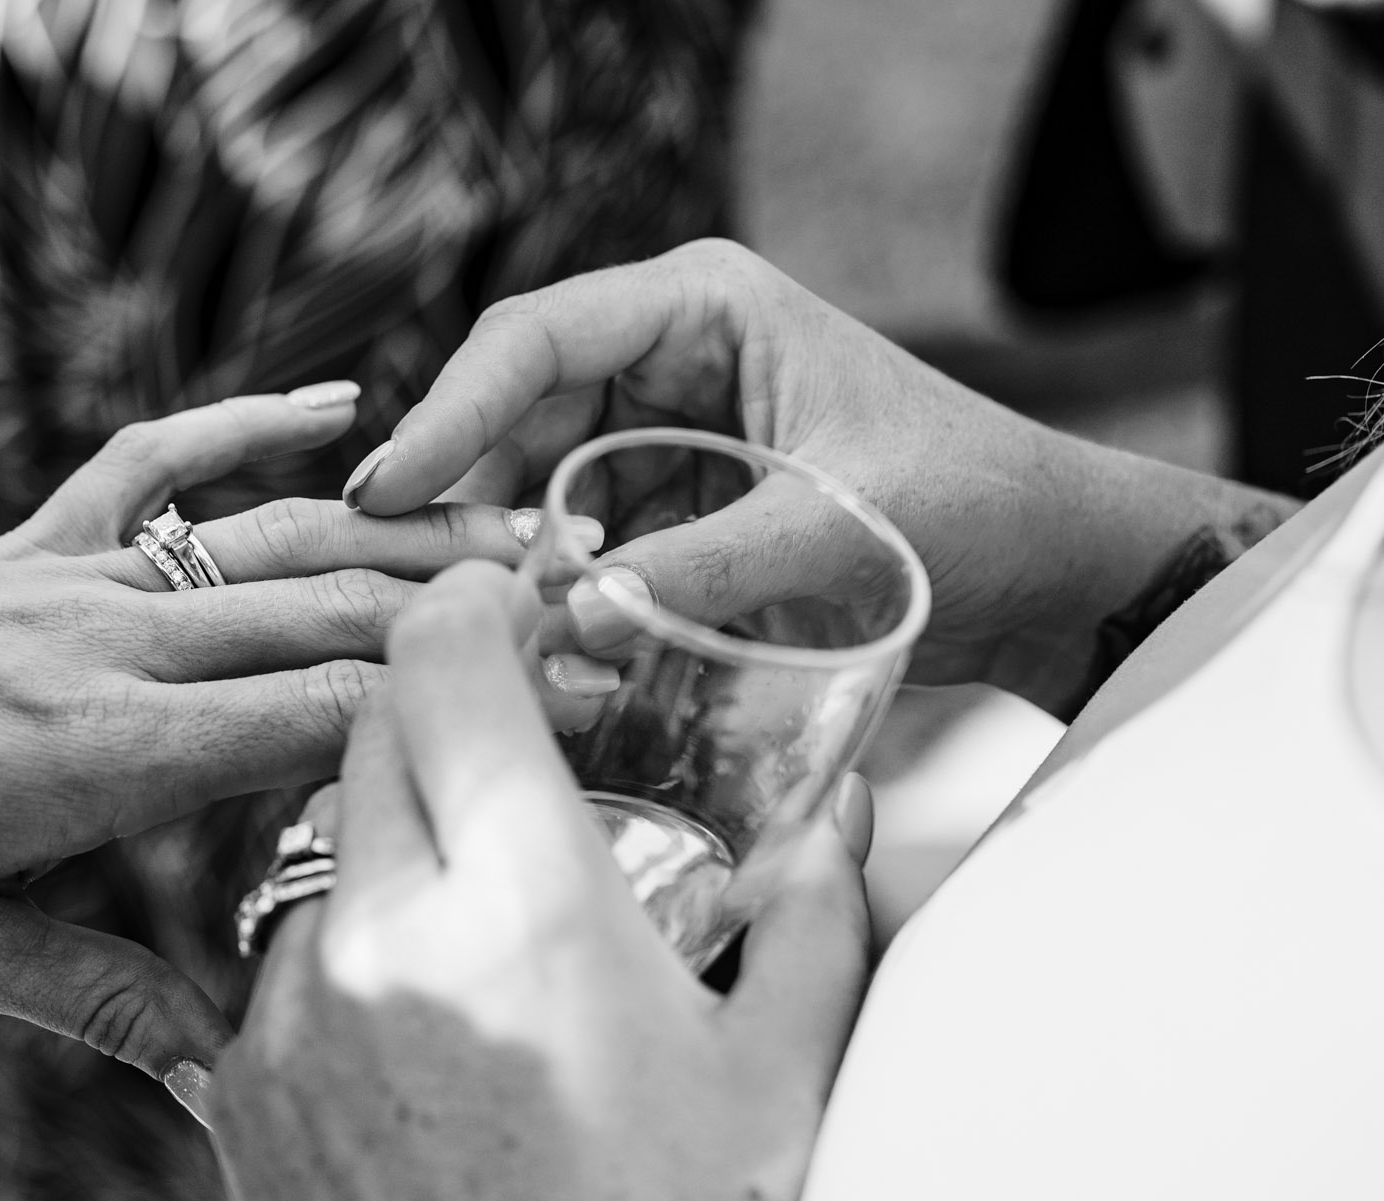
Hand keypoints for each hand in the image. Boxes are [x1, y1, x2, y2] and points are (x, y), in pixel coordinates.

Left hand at [0, 387, 540, 1088]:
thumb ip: (94, 997)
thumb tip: (218, 1068)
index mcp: (111, 753)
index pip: (321, 713)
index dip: (448, 701)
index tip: (564, 696)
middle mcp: (110, 646)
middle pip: (325, 612)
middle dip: (463, 611)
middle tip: (589, 607)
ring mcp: (70, 577)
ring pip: (267, 534)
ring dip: (399, 528)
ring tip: (516, 531)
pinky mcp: (28, 536)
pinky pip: (150, 461)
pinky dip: (245, 422)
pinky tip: (343, 407)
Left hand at [208, 561, 872, 1200]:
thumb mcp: (789, 1084)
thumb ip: (811, 912)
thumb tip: (833, 808)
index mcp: (526, 900)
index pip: (444, 659)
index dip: (468, 607)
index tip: (504, 609)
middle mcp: (381, 935)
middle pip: (364, 739)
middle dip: (428, 716)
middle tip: (505, 756)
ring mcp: (289, 1025)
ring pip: (312, 862)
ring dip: (382, 858)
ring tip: (477, 943)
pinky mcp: (234, 1111)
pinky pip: (272, 981)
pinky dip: (338, 973)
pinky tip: (419, 1050)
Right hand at [345, 240, 1295, 716]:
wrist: (1054, 572)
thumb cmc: (973, 510)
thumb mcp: (831, 535)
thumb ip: (694, 573)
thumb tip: (561, 618)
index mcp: (700, 308)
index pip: (532, 340)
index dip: (449, 414)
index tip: (391, 493)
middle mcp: (666, 358)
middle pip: (510, 417)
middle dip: (465, 503)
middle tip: (419, 591)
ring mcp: (663, 436)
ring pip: (530, 489)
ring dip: (505, 560)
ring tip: (481, 631)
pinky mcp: (671, 509)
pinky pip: (577, 546)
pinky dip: (555, 597)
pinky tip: (539, 648)